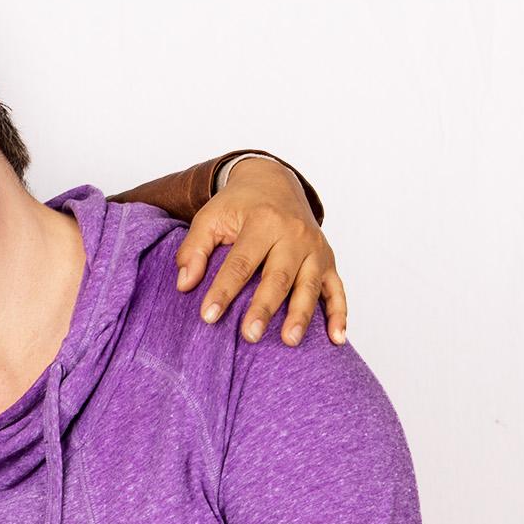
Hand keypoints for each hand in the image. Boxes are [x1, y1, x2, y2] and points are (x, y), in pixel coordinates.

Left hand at [174, 156, 348, 347]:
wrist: (275, 182)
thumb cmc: (238, 206)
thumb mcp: (210, 218)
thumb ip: (193, 249)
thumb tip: (184, 285)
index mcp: (263, 221)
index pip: (241, 262)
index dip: (223, 290)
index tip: (208, 316)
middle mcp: (294, 234)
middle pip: (278, 276)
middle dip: (264, 307)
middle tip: (249, 335)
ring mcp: (315, 249)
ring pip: (310, 285)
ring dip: (301, 315)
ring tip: (289, 341)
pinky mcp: (328, 261)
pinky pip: (337, 290)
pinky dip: (339, 314)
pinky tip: (336, 338)